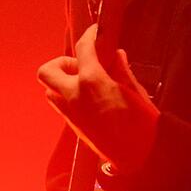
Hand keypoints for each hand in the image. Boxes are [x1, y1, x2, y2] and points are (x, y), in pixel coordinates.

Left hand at [37, 24, 159, 174]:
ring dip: (62, 82)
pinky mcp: (74, 126)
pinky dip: (68, 97)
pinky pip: (60, 105)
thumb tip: (116, 56)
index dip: (89, 35)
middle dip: (62, 63)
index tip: (95, 33)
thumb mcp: (134, 91)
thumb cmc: (142, 124)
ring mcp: (71, 113)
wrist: (140, 157)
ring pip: (50, 90)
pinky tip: (90, 98)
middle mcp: (74, 95)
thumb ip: (121, 70)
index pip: (82, 48)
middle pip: (47, 70)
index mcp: (92, 81)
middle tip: (82, 65)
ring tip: (87, 83)